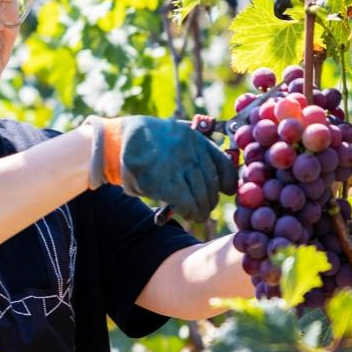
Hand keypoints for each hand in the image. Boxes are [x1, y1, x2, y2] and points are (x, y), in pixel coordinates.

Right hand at [85, 116, 236, 220]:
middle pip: (212, 185)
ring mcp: (176, 166)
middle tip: (206, 207)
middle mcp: (190, 151)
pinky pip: (185, 203)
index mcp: (197, 139)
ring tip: (198, 214)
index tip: (227, 191)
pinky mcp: (161, 182)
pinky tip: (188, 213)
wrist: (122, 138)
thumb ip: (199, 153)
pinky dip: (189, 211)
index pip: (224, 165)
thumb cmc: (152, 141)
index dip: (229, 182)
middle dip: (211, 199)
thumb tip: (223, 183)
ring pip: (201, 196)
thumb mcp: (179, 137)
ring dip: (202, 209)